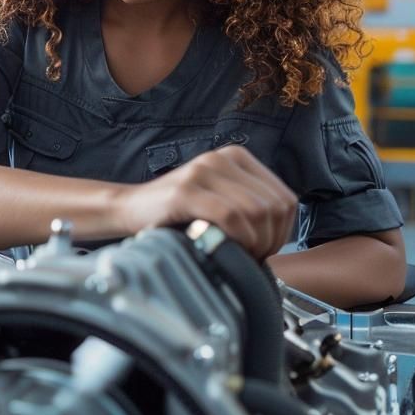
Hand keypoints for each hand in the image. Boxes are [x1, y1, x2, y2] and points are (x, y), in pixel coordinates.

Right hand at [112, 145, 297, 258]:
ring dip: (254, 243)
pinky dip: (236, 238)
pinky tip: (226, 247)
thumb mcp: (220, 198)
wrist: (130, 209)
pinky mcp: (185, 190)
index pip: (285, 198)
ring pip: (256, 211)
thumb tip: (282, 231)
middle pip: (274, 207)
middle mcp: (222, 158)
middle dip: (270, 241)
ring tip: (238, 254)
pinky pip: (230, 216)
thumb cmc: (177, 213)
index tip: (263, 249)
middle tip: (251, 257)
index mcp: (236, 157)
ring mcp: (203, 171)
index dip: (283, 232)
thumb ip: (249, 204)